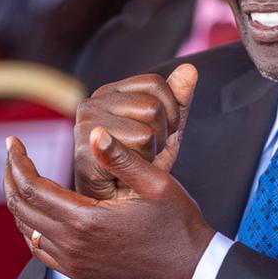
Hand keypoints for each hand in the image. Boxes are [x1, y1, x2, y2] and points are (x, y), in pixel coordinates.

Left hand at [4, 117, 214, 278]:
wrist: (187, 266)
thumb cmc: (175, 221)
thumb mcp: (155, 183)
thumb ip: (121, 158)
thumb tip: (94, 131)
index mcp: (86, 220)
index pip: (32, 187)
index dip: (18, 160)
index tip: (13, 141)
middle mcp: (73, 245)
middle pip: (21, 207)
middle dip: (11, 176)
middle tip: (13, 153)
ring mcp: (73, 263)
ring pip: (26, 229)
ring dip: (18, 200)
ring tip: (21, 174)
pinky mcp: (78, 273)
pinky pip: (38, 250)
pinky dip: (30, 226)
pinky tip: (36, 208)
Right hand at [73, 64, 197, 199]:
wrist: (122, 210)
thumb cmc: (141, 170)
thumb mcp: (166, 131)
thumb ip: (178, 100)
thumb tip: (190, 68)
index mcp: (110, 93)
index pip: (156, 83)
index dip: (170, 112)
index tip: (157, 136)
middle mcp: (92, 101)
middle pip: (154, 103)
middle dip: (161, 133)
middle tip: (144, 154)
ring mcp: (86, 122)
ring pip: (149, 120)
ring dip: (152, 149)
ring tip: (135, 162)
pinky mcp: (88, 144)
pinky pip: (141, 139)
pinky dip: (145, 159)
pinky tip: (126, 172)